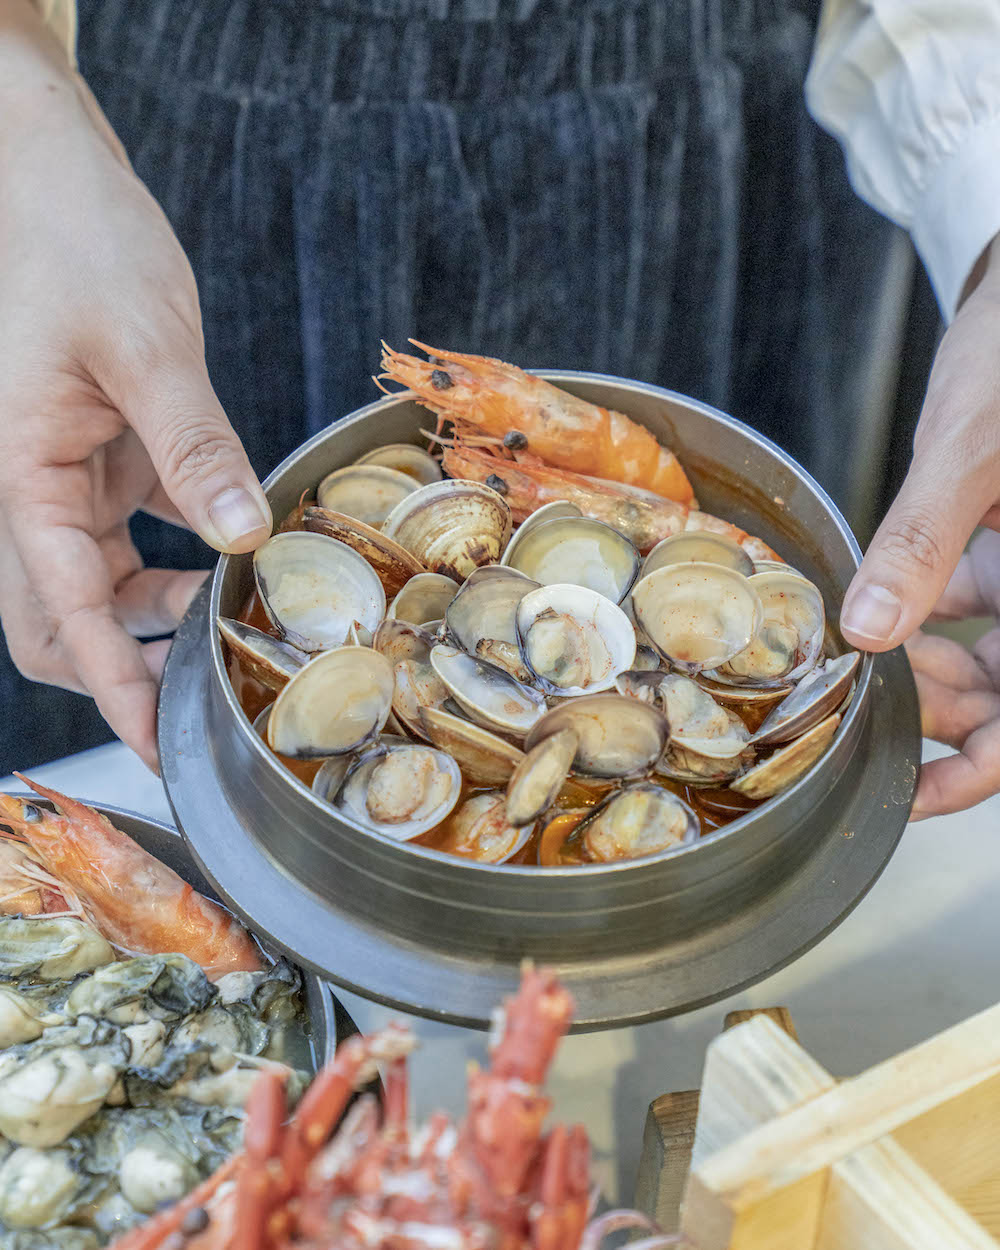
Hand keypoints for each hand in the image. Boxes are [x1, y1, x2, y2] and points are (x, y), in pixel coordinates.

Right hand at [0, 4, 271, 770]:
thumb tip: (244, 537)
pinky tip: (232, 552)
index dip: (115, 690)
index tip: (161, 748)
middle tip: (203, 692)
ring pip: (95, 584)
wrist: (43, 169)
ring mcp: (63, 475)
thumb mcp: (145, 347)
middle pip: (58, 623)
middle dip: (123, 667)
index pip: (65, 616)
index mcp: (20, 478)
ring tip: (235, 620)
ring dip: (156, 613)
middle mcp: (30, 490)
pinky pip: (129, 531)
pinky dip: (175, 555)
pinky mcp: (101, 452)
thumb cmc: (70, 239)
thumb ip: (195, 449)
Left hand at [840, 236, 999, 818]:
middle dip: (930, 711)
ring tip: (849, 657)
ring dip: (916, 667)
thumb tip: (873, 632)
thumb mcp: (974, 447)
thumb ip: (924, 540)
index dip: (981, 770)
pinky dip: (914, 614)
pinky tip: (867, 606)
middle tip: (853, 702)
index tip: (912, 796)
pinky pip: (963, 607)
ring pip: (983, 661)